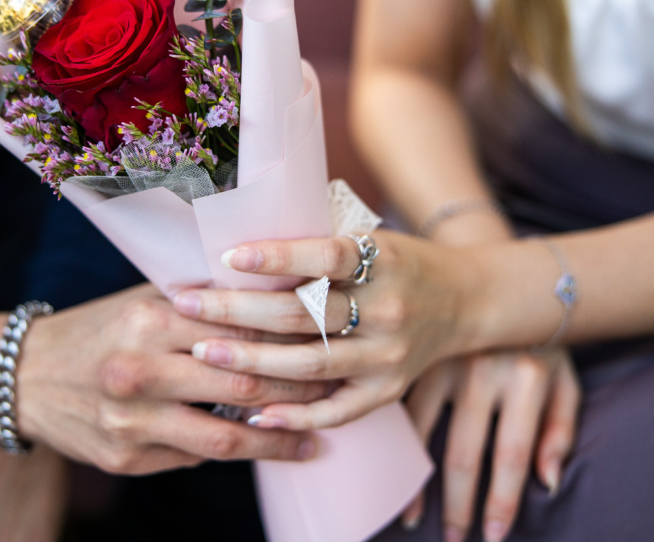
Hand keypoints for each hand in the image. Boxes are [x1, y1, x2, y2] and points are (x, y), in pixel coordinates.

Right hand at [0, 284, 323, 474]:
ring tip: (314, 436)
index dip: (289, 338)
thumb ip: (197, 302)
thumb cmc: (96, 329)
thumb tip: (272, 293)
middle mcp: (140, 372)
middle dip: (296, 392)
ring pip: (226, 438)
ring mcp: (132, 422)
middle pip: (243, 386)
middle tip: (335, 391)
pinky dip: (233, 453)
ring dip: (278, 439)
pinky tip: (262, 448)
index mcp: (148, 320)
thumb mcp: (139, 301)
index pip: (239, 330)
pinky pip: (195, 458)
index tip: (326, 339)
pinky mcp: (127, 458)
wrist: (24, 377)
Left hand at [173, 231, 484, 429]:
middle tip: (186, 304)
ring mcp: (389, 355)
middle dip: (238, 311)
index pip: (326, 256)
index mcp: (383, 261)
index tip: (229, 257)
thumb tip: (242, 238)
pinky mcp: (389, 390)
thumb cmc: (401, 262)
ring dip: (251, 360)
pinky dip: (297, 415)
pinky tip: (255, 411)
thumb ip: (320, 243)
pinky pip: (339, 410)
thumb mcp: (373, 238)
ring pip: (311, 364)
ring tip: (203, 350)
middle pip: (304, 314)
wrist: (467, 300)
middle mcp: (388, 310)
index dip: (278, 256)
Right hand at [399, 349, 580, 541]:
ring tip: (413, 517)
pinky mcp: (414, 353)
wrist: (494, 272)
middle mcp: (483, 370)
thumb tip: (549, 482)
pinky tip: (388, 469)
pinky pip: (398, 405)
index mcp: (526, 377)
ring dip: (416, 480)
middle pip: (466, 453)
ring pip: (423, 432)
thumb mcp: (564, 376)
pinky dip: (392, 441)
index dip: (502, 500)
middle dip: (459, 504)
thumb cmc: (534, 336)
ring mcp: (442, 359)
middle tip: (454, 539)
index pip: (512, 453)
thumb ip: (563, 428)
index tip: (494, 535)